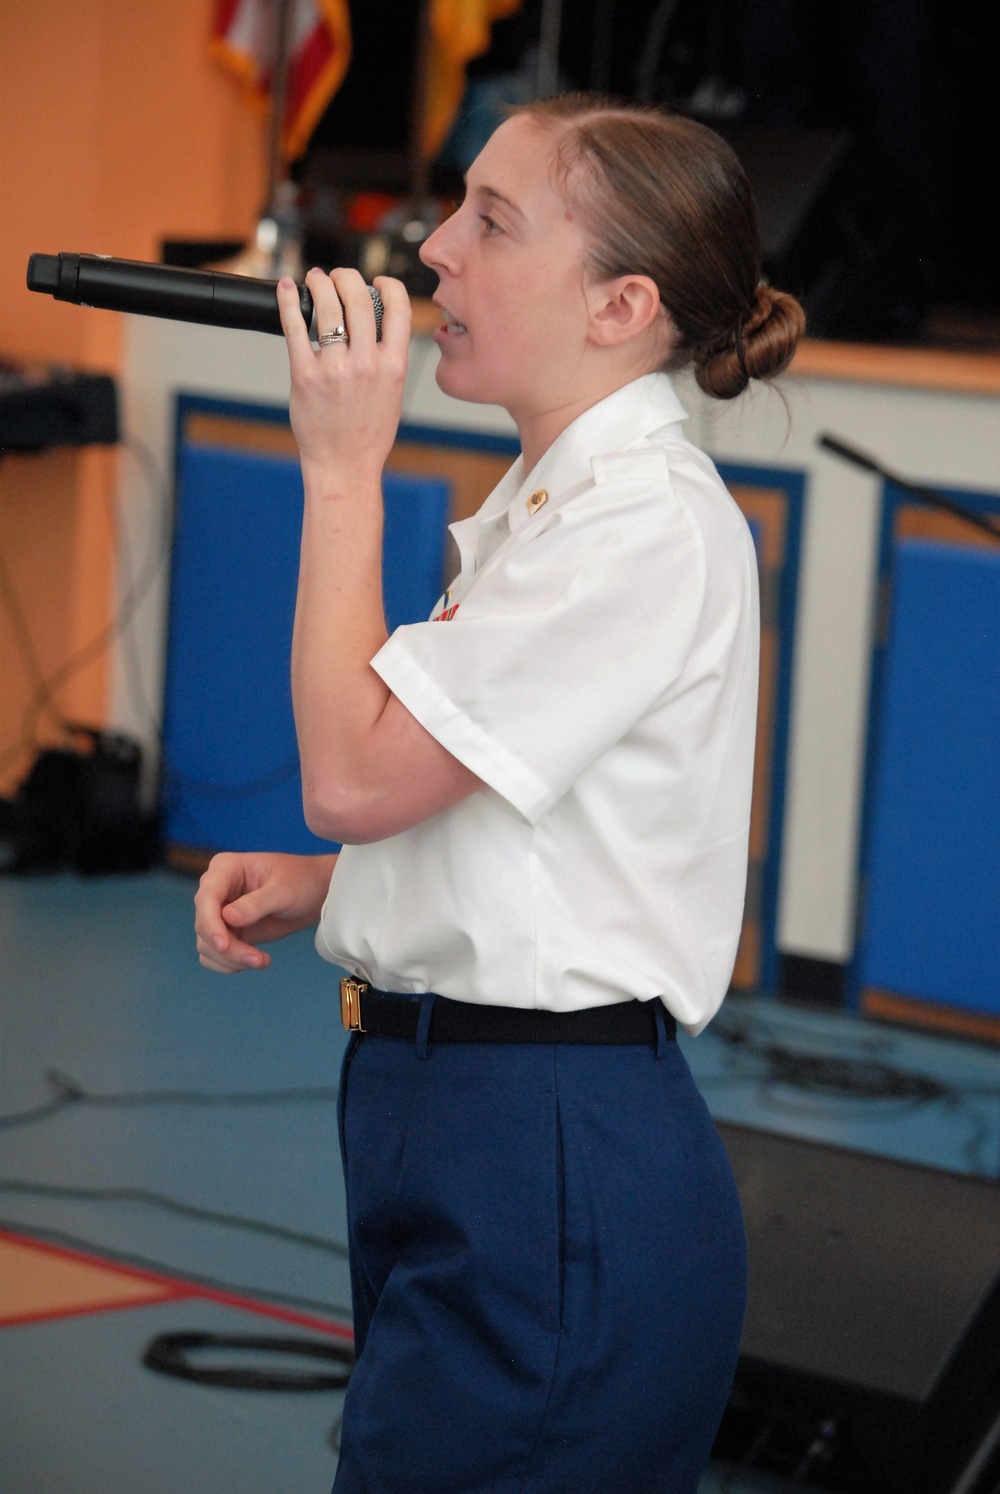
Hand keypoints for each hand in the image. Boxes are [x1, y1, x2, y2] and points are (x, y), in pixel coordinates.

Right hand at [194, 851, 336, 972]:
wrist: (314, 893)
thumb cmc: (300, 881)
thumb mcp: (283, 891)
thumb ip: (257, 904)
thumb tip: (227, 917)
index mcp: (225, 868)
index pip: (206, 898)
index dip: (210, 924)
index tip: (224, 945)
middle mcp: (215, 889)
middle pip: (204, 925)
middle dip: (228, 948)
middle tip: (258, 960)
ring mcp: (218, 912)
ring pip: (207, 944)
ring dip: (231, 959)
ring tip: (262, 960)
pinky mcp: (225, 931)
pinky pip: (214, 954)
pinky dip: (230, 963)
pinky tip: (255, 960)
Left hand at [276, 268, 410, 476]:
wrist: (344, 466)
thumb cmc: (368, 434)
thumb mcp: (393, 393)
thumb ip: (388, 358)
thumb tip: (377, 324)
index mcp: (394, 366)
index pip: (399, 307)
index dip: (388, 285)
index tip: (377, 281)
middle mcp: (367, 364)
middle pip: (359, 298)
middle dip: (347, 277)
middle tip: (337, 276)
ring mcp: (335, 369)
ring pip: (328, 306)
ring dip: (320, 283)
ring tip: (315, 279)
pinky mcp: (305, 375)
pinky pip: (295, 327)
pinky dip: (288, 301)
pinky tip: (285, 288)